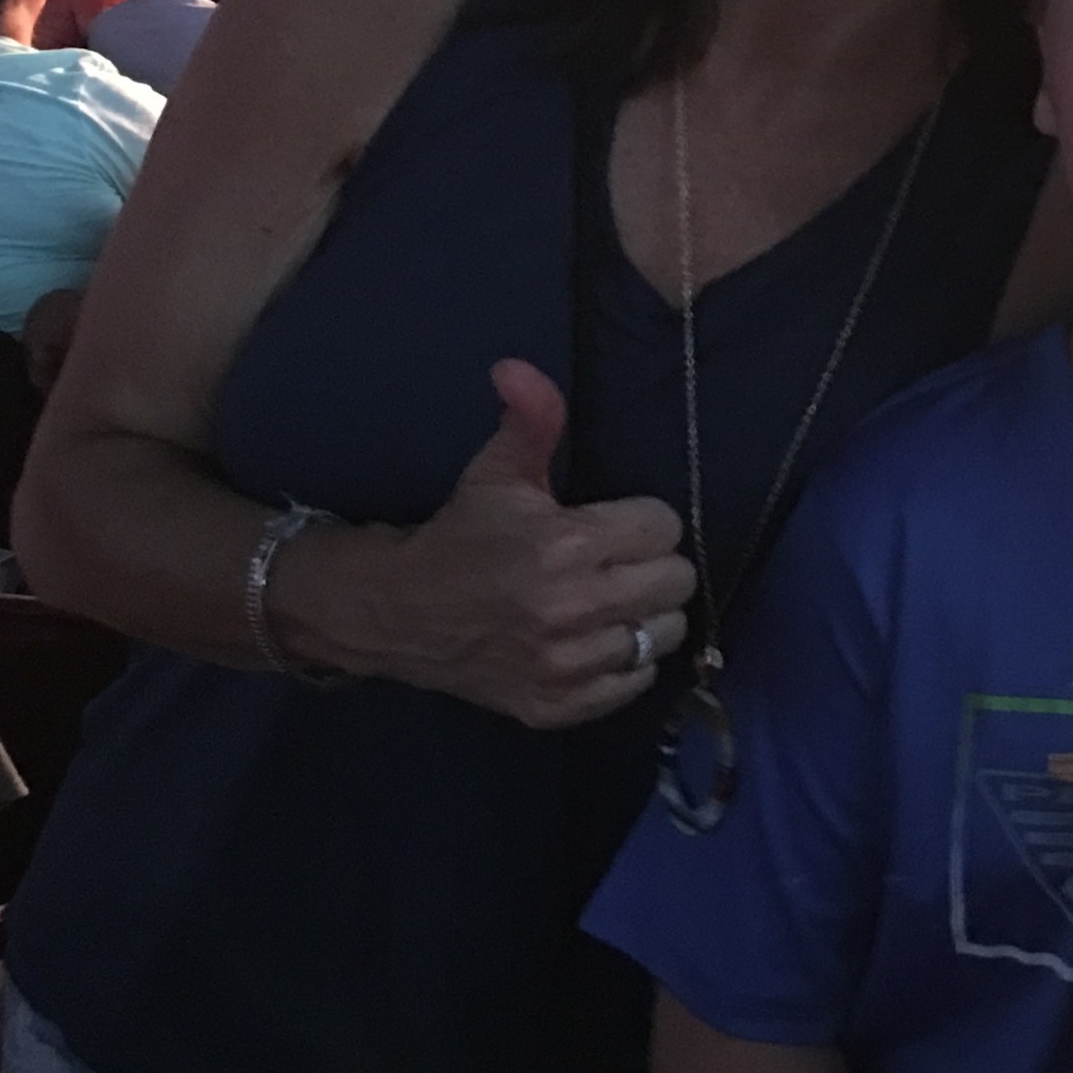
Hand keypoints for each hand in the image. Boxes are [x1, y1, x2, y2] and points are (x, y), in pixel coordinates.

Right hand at [307, 358, 696, 724]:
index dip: (643, 520)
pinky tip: (596, 640)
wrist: (396, 613)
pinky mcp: (557, 705)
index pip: (663, 527)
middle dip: (652, 565)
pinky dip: (625, 664)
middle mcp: (571, 608)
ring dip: (645, 616)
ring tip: (610, 603)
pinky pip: (635, 683)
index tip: (615, 525)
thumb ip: (529, 419)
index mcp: (565, 544)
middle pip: (676, 582)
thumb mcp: (496, 472)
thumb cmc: (459, 537)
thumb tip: (518, 367)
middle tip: (617, 563)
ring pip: (663, 634)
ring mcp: (566, 664)